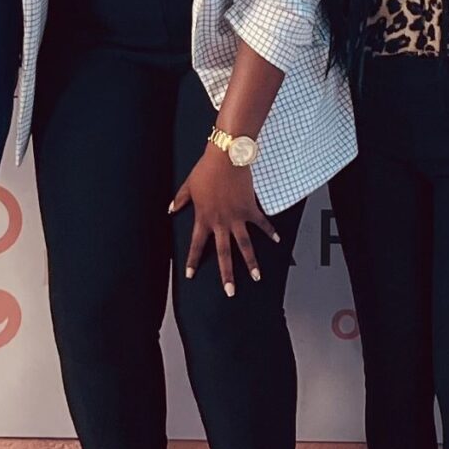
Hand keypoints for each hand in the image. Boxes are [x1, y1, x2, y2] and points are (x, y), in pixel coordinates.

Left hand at [170, 148, 277, 297]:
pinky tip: (277, 240)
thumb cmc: (206, 169)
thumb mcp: (188, 185)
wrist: (226, 158)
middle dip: (226, 274)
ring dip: (251, 262)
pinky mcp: (250, 209)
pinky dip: (270, 232)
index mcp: (203, 218)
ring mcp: (237, 217)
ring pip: (244, 246)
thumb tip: (171, 209)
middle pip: (223, 253)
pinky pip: (261, 224)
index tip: (190, 275)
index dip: (192, 260)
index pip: (196, 245)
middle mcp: (220, 222)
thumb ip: (180, 199)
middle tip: (230, 291)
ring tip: (256, 277)